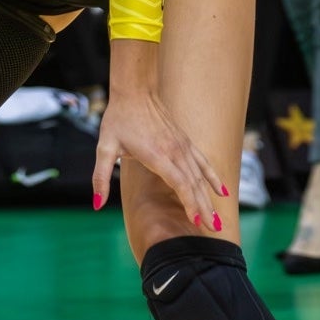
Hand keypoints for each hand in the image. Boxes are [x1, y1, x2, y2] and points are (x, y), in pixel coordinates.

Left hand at [92, 86, 226, 228]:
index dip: (189, 202)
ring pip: (201, 176)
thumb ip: (100, 177)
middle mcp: (175, 151)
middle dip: (204, 208)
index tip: (196, 220)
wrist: (135, 90)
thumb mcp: (104, 148)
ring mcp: (183, 146)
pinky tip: (223, 191)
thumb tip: (96, 204)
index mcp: (157, 155)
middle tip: (214, 229)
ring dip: (210, 198)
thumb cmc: (119, 118)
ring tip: (219, 219)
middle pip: (194, 184)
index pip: (179, 183)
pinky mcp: (185, 142)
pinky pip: (204, 162)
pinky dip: (214, 178)